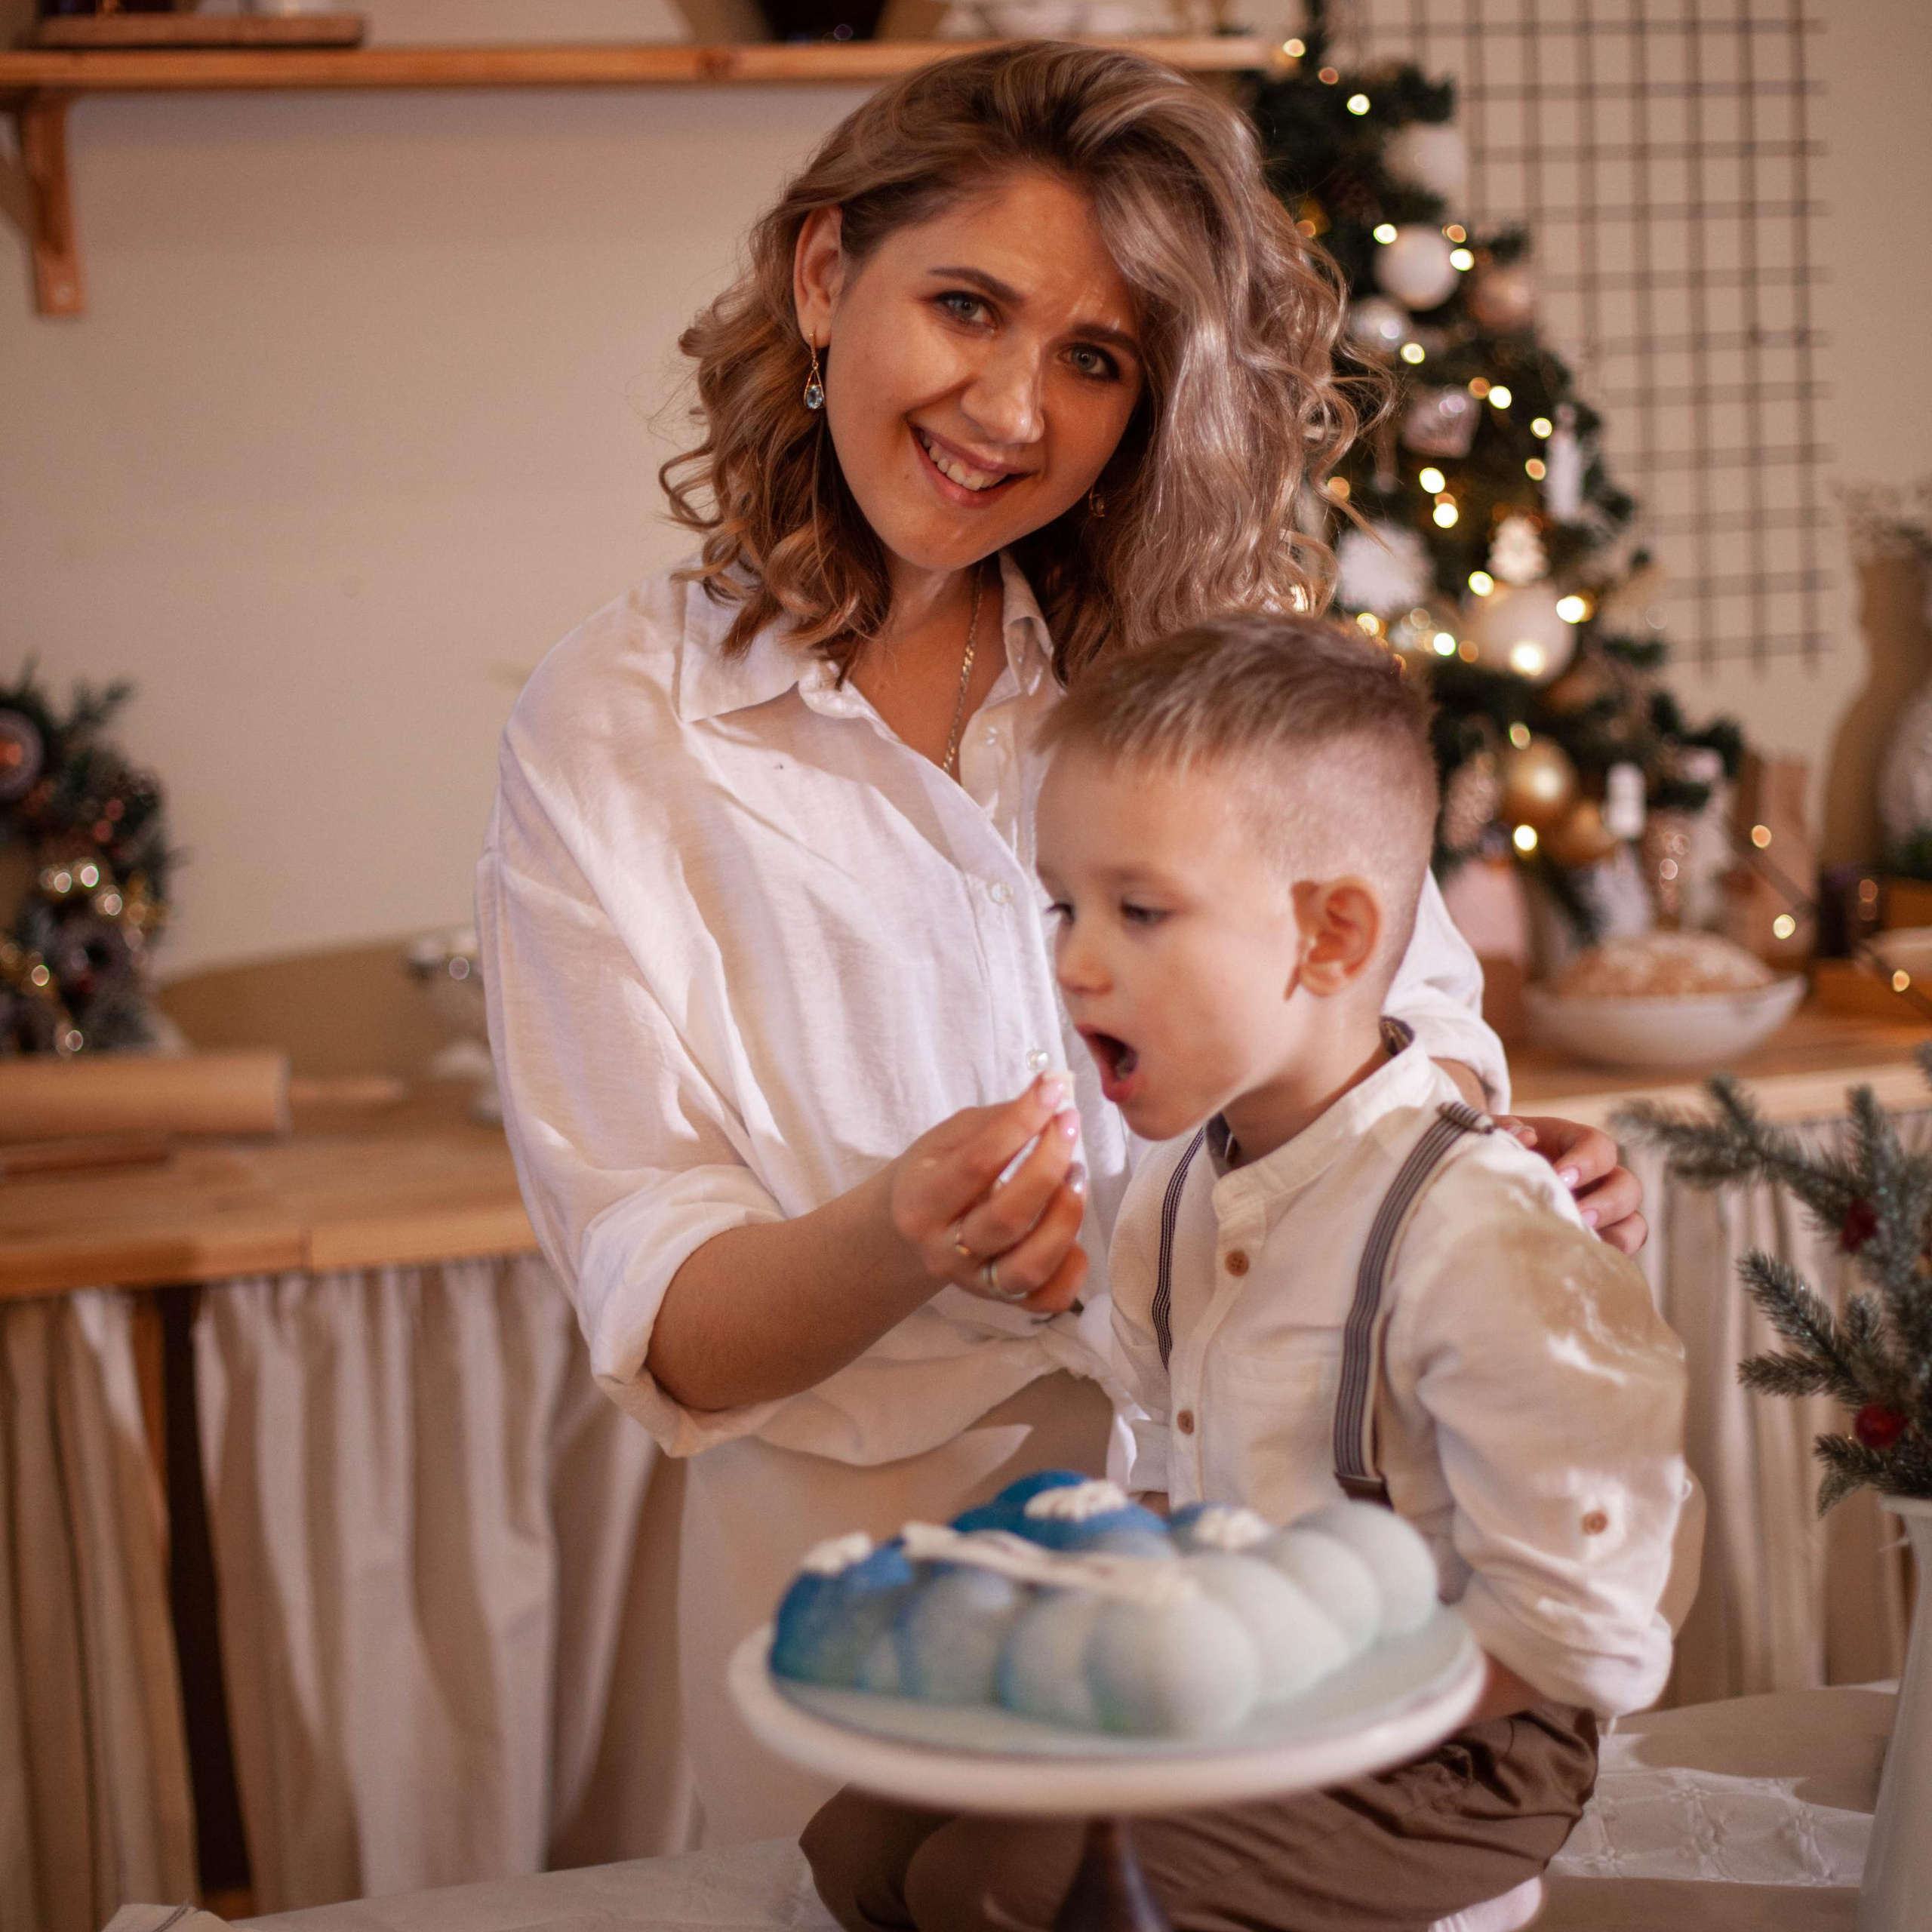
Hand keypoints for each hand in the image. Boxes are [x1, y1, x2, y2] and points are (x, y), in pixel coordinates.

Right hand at [887, 1072, 1089, 1315]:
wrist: (914, 1230)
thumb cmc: (936, 1173)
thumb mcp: (948, 1139)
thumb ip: (996, 1122)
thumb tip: (1051, 1092)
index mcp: (920, 1203)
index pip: (975, 1164)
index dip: (1019, 1124)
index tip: (1052, 1090)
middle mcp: (944, 1251)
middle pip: (1006, 1218)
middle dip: (1048, 1166)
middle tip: (1068, 1126)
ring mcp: (975, 1283)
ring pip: (1030, 1266)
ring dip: (1066, 1216)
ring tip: (1077, 1174)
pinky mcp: (1005, 1301)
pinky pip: (1049, 1298)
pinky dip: (1072, 1268)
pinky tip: (1075, 1232)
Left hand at [1495, 1113, 1647, 1254]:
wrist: (1480, 1188)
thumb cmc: (1491, 1157)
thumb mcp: (1492, 1137)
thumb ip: (1503, 1130)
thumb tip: (1524, 1135)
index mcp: (1573, 1145)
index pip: (1598, 1146)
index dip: (1587, 1160)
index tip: (1562, 1176)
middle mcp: (1597, 1179)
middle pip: (1627, 1186)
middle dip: (1607, 1202)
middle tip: (1578, 1214)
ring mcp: (1601, 1212)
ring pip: (1633, 1222)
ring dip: (1617, 1233)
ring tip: (1584, 1241)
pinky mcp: (1597, 1240)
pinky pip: (1621, 1251)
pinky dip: (1611, 1256)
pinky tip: (1583, 1260)